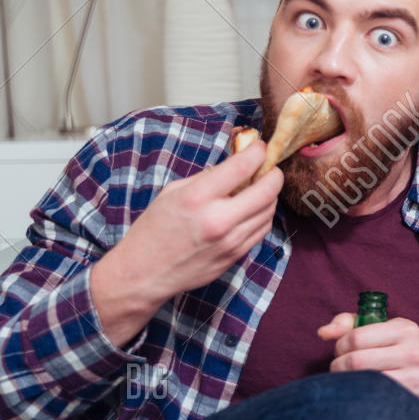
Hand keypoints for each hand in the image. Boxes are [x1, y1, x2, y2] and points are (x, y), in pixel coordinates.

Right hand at [92, 141, 281, 344]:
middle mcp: (218, 219)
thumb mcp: (173, 192)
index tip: (259, 147)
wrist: (145, 272)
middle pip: (267, 190)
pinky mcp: (236, 255)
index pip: (242, 167)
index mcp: (197, 198)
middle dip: (273, 174)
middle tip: (269, 168)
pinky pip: (262, 230)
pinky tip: (253, 209)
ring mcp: (231, 241)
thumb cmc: (154, 229)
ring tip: (260, 188)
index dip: (257, 152)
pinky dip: (263, 215)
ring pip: (269, 211)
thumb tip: (236, 162)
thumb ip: (207, 177)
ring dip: (270, 195)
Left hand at [318, 313, 418, 414]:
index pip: (356, 337)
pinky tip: (361, 390)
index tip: (341, 350)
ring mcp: (414, 377)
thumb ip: (349, 324)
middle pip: (356, 361)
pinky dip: (359, 394)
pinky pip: (372, 397)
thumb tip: (323, 333)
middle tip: (341, 367)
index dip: (340, 345)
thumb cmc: (399, 350)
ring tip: (350, 378)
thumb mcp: (382, 329)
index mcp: (405, 329)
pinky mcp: (410, 397)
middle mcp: (412, 352)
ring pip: (362, 380)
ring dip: (347, 381)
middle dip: (339, 365)